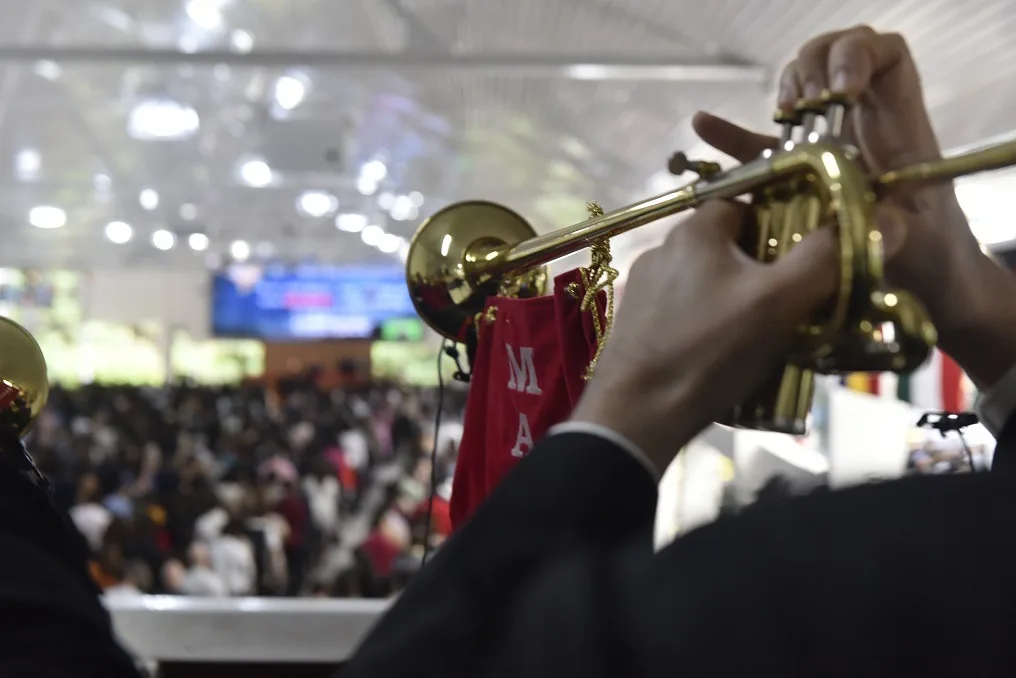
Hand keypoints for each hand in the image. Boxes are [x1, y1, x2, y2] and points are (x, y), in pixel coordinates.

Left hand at [573, 201, 852, 472]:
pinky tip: (727, 356)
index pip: (748, 203)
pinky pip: (686, 313)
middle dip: (766, 269)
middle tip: (797, 303)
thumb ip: (827, 257)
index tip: (812, 255)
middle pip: (730, 246)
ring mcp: (644, 289)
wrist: (635, 415)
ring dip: (739, 300)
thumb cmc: (709, 350)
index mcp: (694, 231)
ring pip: (708, 282)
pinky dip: (711, 325)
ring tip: (768, 336)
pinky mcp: (636, 325)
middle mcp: (662, 250)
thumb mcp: (778, 302)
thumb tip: (888, 218)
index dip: (786, 223)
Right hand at [691, 25, 1015, 386]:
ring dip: (785, 94)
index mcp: (899, 130)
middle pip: (836, 61)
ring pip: (801, 95)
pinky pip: (760, 151)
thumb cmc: (933, 265)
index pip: (885, 57)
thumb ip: (889, 224)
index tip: (841, 90)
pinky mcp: (796, 180)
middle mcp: (862, 129)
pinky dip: (731, 137)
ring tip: (781, 115)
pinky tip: (703, 124)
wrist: (930, 291)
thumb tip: (851, 205)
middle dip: (814, 68)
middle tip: (803, 103)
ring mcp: (828, 150)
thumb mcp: (918, 242)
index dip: (857, 56)